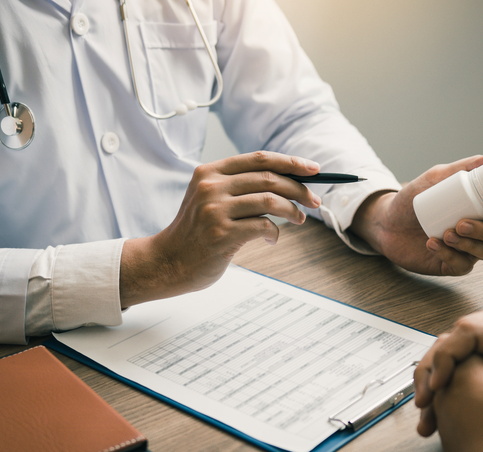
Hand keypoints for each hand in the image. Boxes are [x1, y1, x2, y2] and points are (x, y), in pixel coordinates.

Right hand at [120, 151, 321, 306]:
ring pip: (269, 201)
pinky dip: (275, 233)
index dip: (290, 162)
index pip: (258, 158)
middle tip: (314, 201)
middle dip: (299, 189)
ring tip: (299, 220)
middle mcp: (211, 186)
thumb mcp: (208, 198)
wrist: (168, 261)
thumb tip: (289, 181)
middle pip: (269, 178)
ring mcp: (215, 210)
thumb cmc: (197, 231)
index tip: (313, 170)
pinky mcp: (221, 234)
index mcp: (210, 172)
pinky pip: (263, 227)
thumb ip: (239, 186)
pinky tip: (271, 240)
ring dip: (292, 211)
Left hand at [350, 149, 482, 275]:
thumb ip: (468, 165)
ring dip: (471, 245)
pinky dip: (450, 255)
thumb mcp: (438, 177)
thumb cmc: (414, 198)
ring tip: (445, 234)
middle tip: (460, 224)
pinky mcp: (454, 265)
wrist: (386, 221)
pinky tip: (432, 243)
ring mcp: (470, 249)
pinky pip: (463, 266)